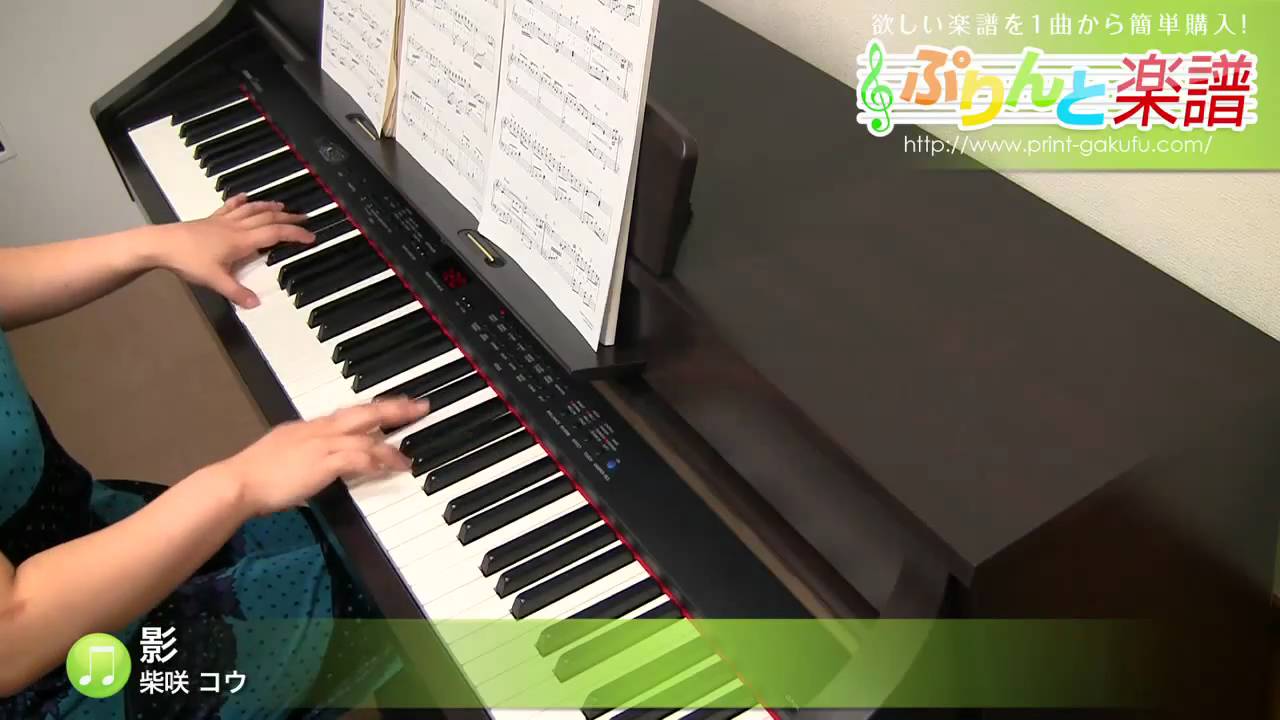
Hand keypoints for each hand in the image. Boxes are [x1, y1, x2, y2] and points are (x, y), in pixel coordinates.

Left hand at [153, 194, 313, 307]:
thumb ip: (236, 292)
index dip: (295, 234)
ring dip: (269, 206)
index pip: (275, 233)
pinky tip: (245, 197)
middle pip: (268, 218)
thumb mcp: (215, 280)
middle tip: (304, 217)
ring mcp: (223, 221)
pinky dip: (240, 201)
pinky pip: (230, 207)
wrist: (161, 244)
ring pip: (252, 209)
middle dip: (288, 217)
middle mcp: (236, 227)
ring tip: (282, 205)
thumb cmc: (188, 260)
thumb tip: (255, 303)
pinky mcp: (211, 220)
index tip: (311, 236)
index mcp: (242, 240)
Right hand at [214, 397, 429, 516]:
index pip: (349, 413)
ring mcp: (320, 445)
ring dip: (390, 447)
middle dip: (394, 410)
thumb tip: (322, 464)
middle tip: (420, 407)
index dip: (374, 409)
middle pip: (364, 412)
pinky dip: (375, 462)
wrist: (237, 483)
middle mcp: (318, 430)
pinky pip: (356, 458)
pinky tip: (389, 468)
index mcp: (309, 427)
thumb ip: (307, 455)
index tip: (395, 406)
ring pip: (365, 437)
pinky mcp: (321, 463)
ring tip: (408, 457)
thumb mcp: (285, 456)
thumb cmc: (255, 476)